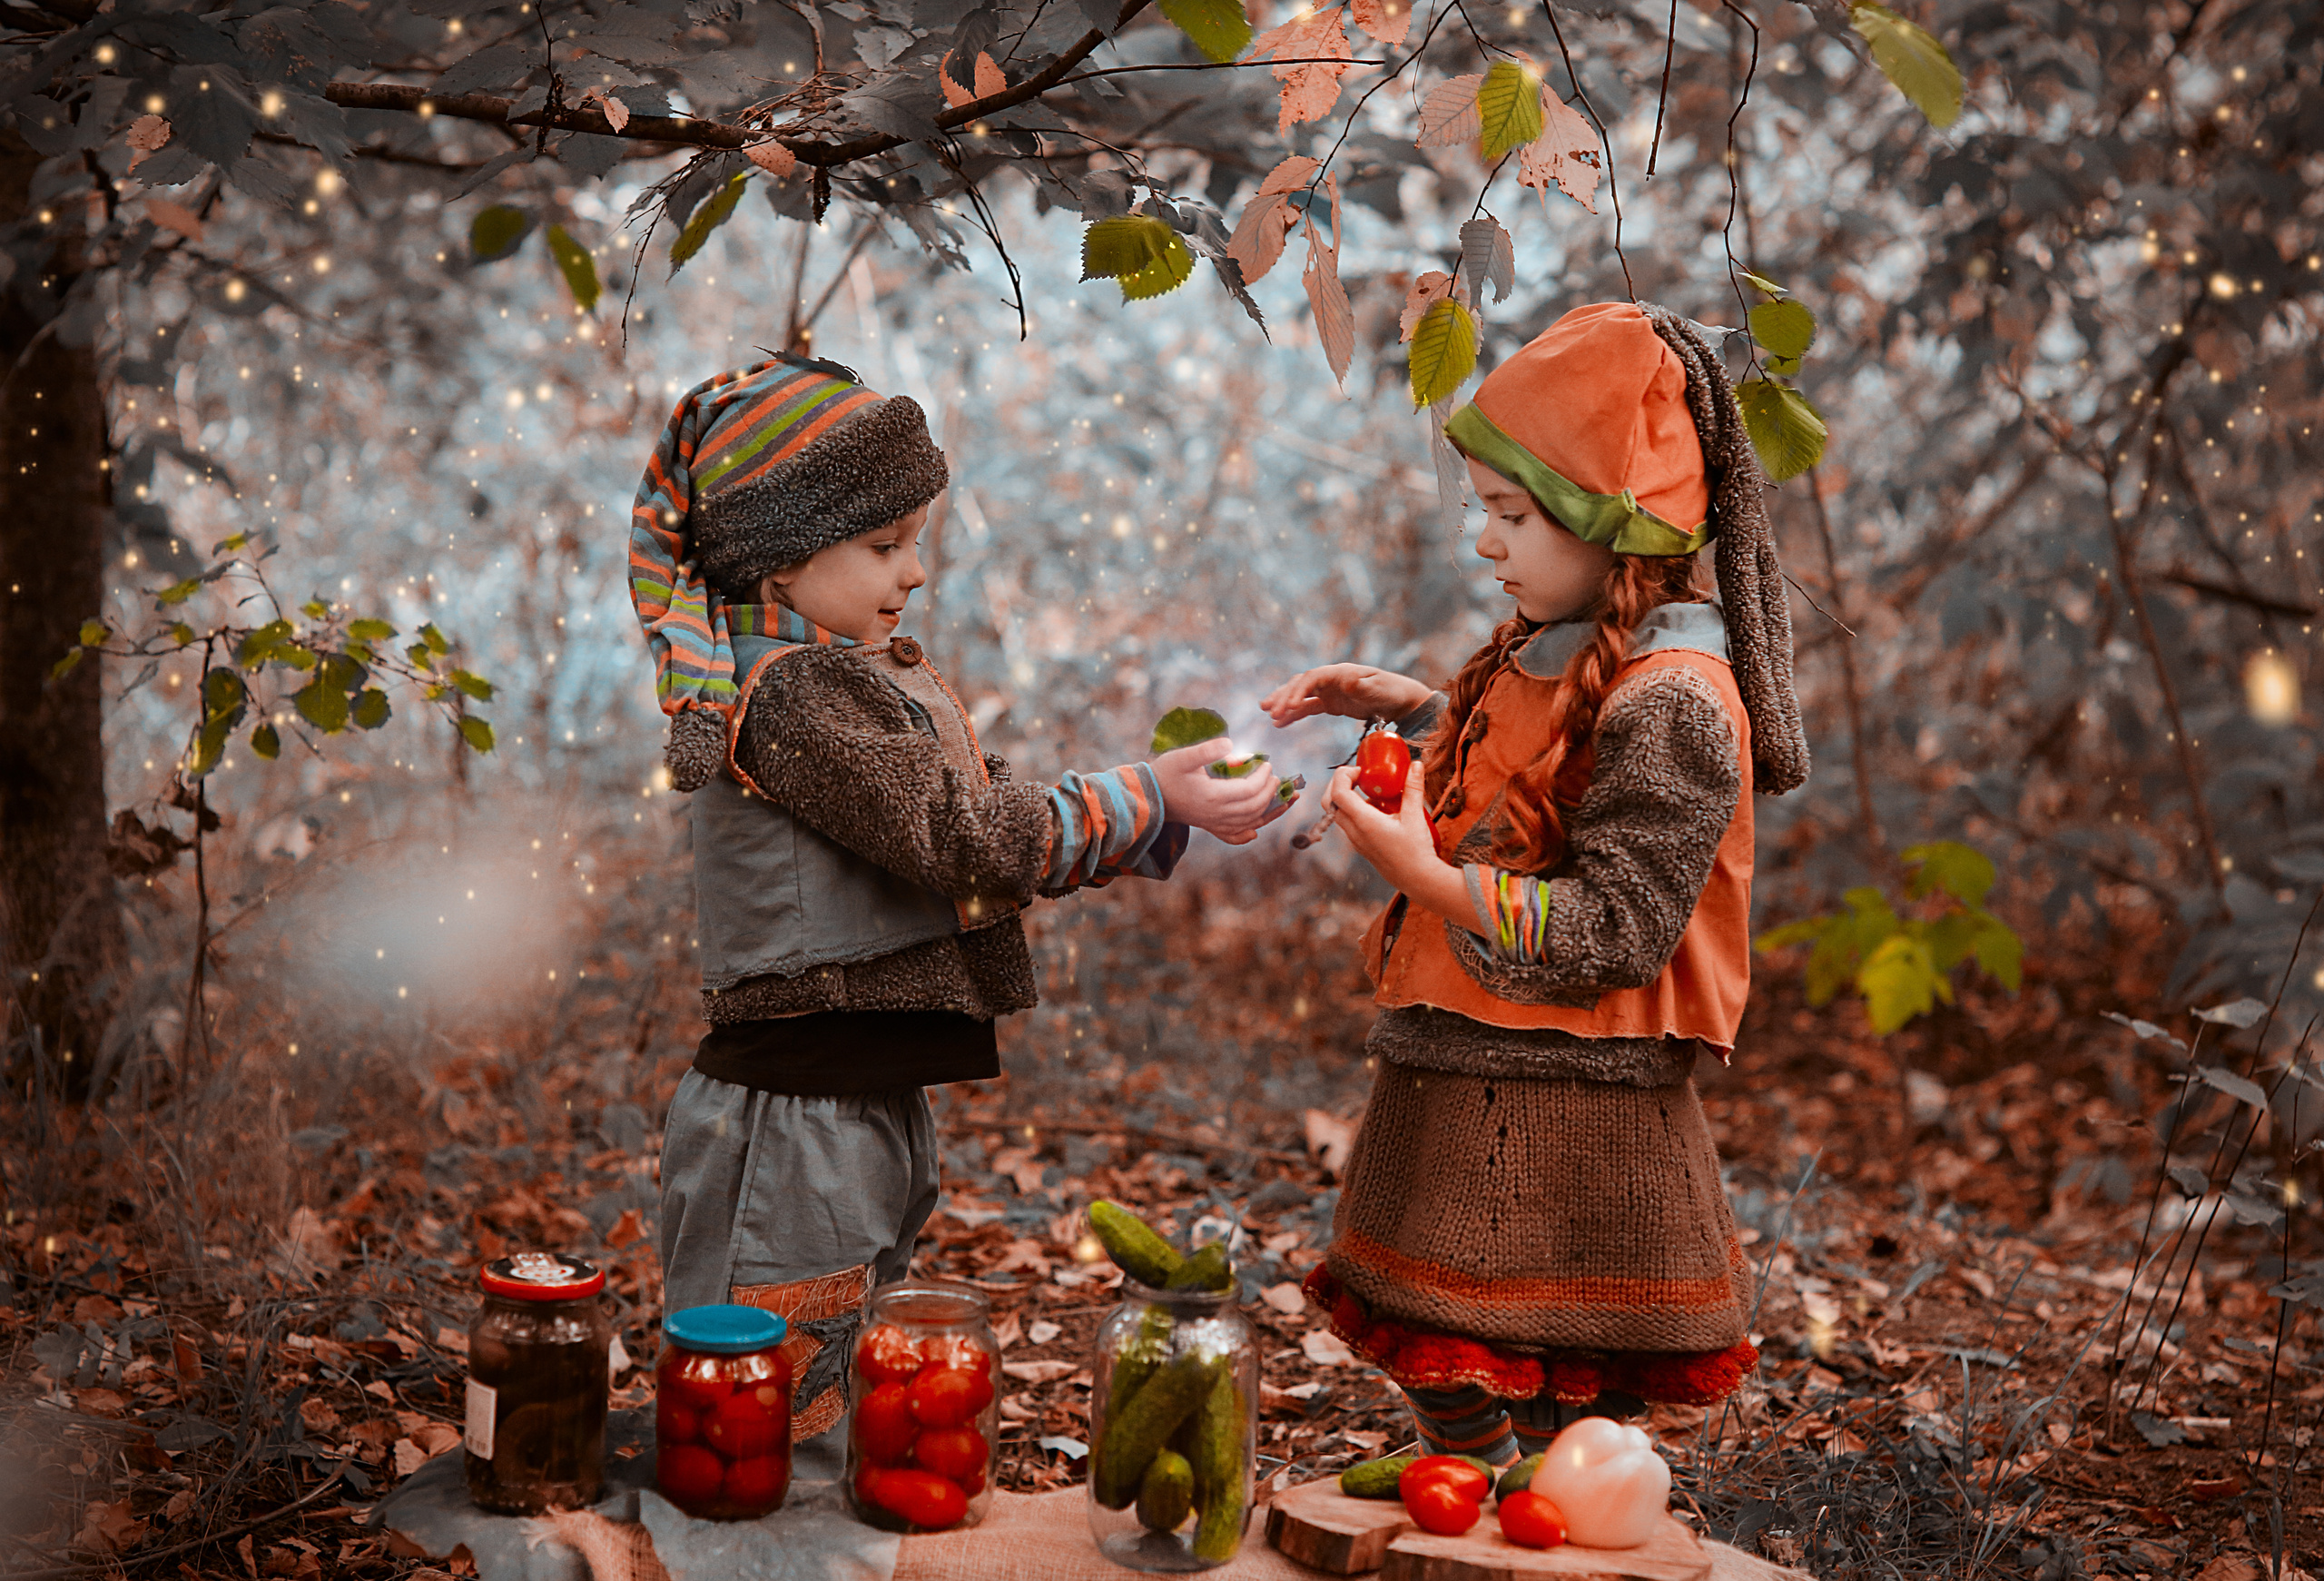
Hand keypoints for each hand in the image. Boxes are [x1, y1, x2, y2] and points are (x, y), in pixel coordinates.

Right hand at [1151, 737, 1291, 844]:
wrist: (1148, 797)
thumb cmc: (1165, 773)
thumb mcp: (1183, 756)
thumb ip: (1207, 750)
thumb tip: (1232, 744)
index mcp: (1213, 797)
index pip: (1249, 790)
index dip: (1263, 777)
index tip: (1267, 764)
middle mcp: (1216, 814)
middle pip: (1254, 807)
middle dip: (1271, 792)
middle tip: (1277, 777)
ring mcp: (1214, 823)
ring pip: (1251, 823)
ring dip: (1271, 812)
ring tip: (1288, 801)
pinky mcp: (1210, 827)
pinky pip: (1235, 835)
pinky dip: (1250, 831)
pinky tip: (1256, 830)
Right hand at [1261, 664, 1433, 728]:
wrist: (1401, 701)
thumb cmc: (1392, 692)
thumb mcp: (1380, 690)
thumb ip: (1363, 686)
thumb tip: (1347, 680)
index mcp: (1340, 672)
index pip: (1312, 678)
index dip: (1297, 691)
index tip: (1287, 707)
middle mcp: (1331, 679)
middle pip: (1301, 684)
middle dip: (1283, 696)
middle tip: (1268, 710)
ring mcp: (1329, 691)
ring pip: (1300, 695)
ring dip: (1284, 704)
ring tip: (1269, 716)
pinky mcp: (1330, 703)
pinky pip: (1307, 708)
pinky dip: (1294, 715)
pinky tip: (1280, 724)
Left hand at [1322, 758, 1479, 924]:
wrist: (1418, 880)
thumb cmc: (1417, 851)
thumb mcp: (1416, 816)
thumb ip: (1413, 788)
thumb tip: (1415, 764)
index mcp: (1364, 822)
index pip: (1338, 793)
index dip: (1343, 775)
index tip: (1362, 770)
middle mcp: (1354, 832)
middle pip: (1329, 802)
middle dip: (1338, 784)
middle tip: (1359, 777)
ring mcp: (1355, 841)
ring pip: (1338, 814)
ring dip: (1347, 797)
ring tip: (1372, 791)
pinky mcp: (1361, 846)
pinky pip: (1348, 824)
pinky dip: (1355, 810)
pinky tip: (1378, 809)